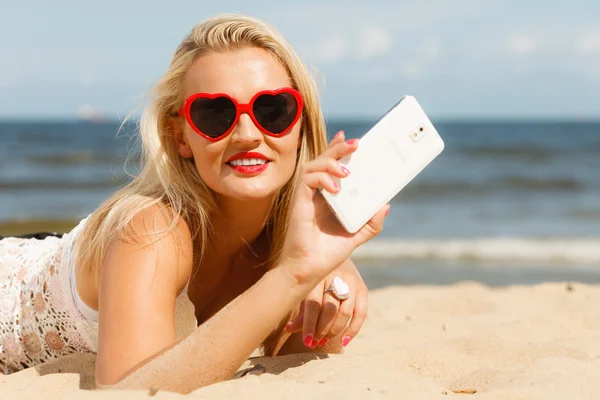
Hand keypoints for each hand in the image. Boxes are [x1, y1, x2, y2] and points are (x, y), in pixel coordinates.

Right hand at [280, 131, 389, 286]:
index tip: (351, 140)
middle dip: (338, 148)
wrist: (309, 270)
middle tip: (356, 143)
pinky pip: (307, 179)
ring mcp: (306, 196)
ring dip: (331, 162)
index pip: (330, 166)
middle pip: (323, 160)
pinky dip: (322, 178)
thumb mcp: (356, 235)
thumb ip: (371, 222)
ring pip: (314, 165)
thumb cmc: (327, 253)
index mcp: (327, 196)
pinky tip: (336, 189)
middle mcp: (315, 192)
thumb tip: (385, 204)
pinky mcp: (299, 202)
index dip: (338, 149)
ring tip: (347, 171)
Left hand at [284, 258, 366, 347]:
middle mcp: (335, 275)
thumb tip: (288, 329)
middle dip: (322, 329)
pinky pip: (361, 313)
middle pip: (330, 309)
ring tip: (324, 340)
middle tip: (314, 341)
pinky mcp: (362, 287)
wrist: (333, 247)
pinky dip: (353, 329)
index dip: (310, 324)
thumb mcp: (306, 287)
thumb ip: (301, 309)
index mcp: (317, 274)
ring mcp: (351, 280)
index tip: (306, 340)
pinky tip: (344, 341)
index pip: (314, 304)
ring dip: (335, 330)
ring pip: (345, 312)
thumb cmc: (314, 274)